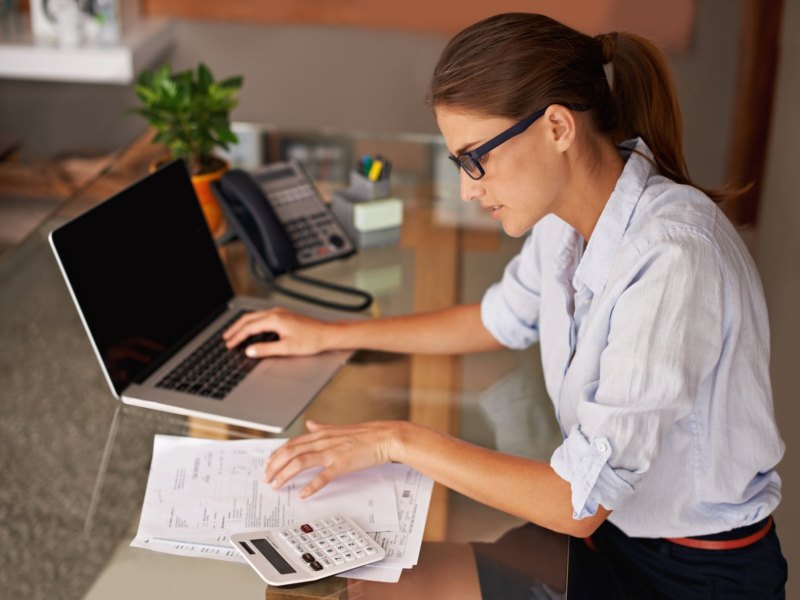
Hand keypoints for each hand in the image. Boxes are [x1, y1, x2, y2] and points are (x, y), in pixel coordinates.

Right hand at [223, 307, 333, 356]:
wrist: (327, 334)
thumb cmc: (311, 340)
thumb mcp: (286, 348)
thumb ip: (266, 349)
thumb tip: (250, 351)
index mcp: (274, 319)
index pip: (249, 328)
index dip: (237, 337)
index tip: (229, 344)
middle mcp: (276, 313)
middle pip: (248, 319)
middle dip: (235, 328)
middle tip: (226, 338)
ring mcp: (280, 312)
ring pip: (255, 316)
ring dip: (243, 324)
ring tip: (234, 333)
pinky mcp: (284, 315)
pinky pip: (262, 316)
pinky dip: (252, 322)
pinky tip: (251, 329)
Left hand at [265, 420, 404, 497]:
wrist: (385, 437)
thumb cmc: (365, 435)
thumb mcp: (339, 428)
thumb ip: (321, 427)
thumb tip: (309, 424)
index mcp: (321, 433)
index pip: (292, 443)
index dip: (277, 454)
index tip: (268, 465)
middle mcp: (323, 441)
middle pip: (290, 452)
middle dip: (275, 466)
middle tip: (266, 479)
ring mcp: (332, 452)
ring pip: (300, 462)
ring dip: (285, 475)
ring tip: (277, 486)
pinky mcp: (342, 464)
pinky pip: (323, 476)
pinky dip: (311, 486)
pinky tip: (303, 494)